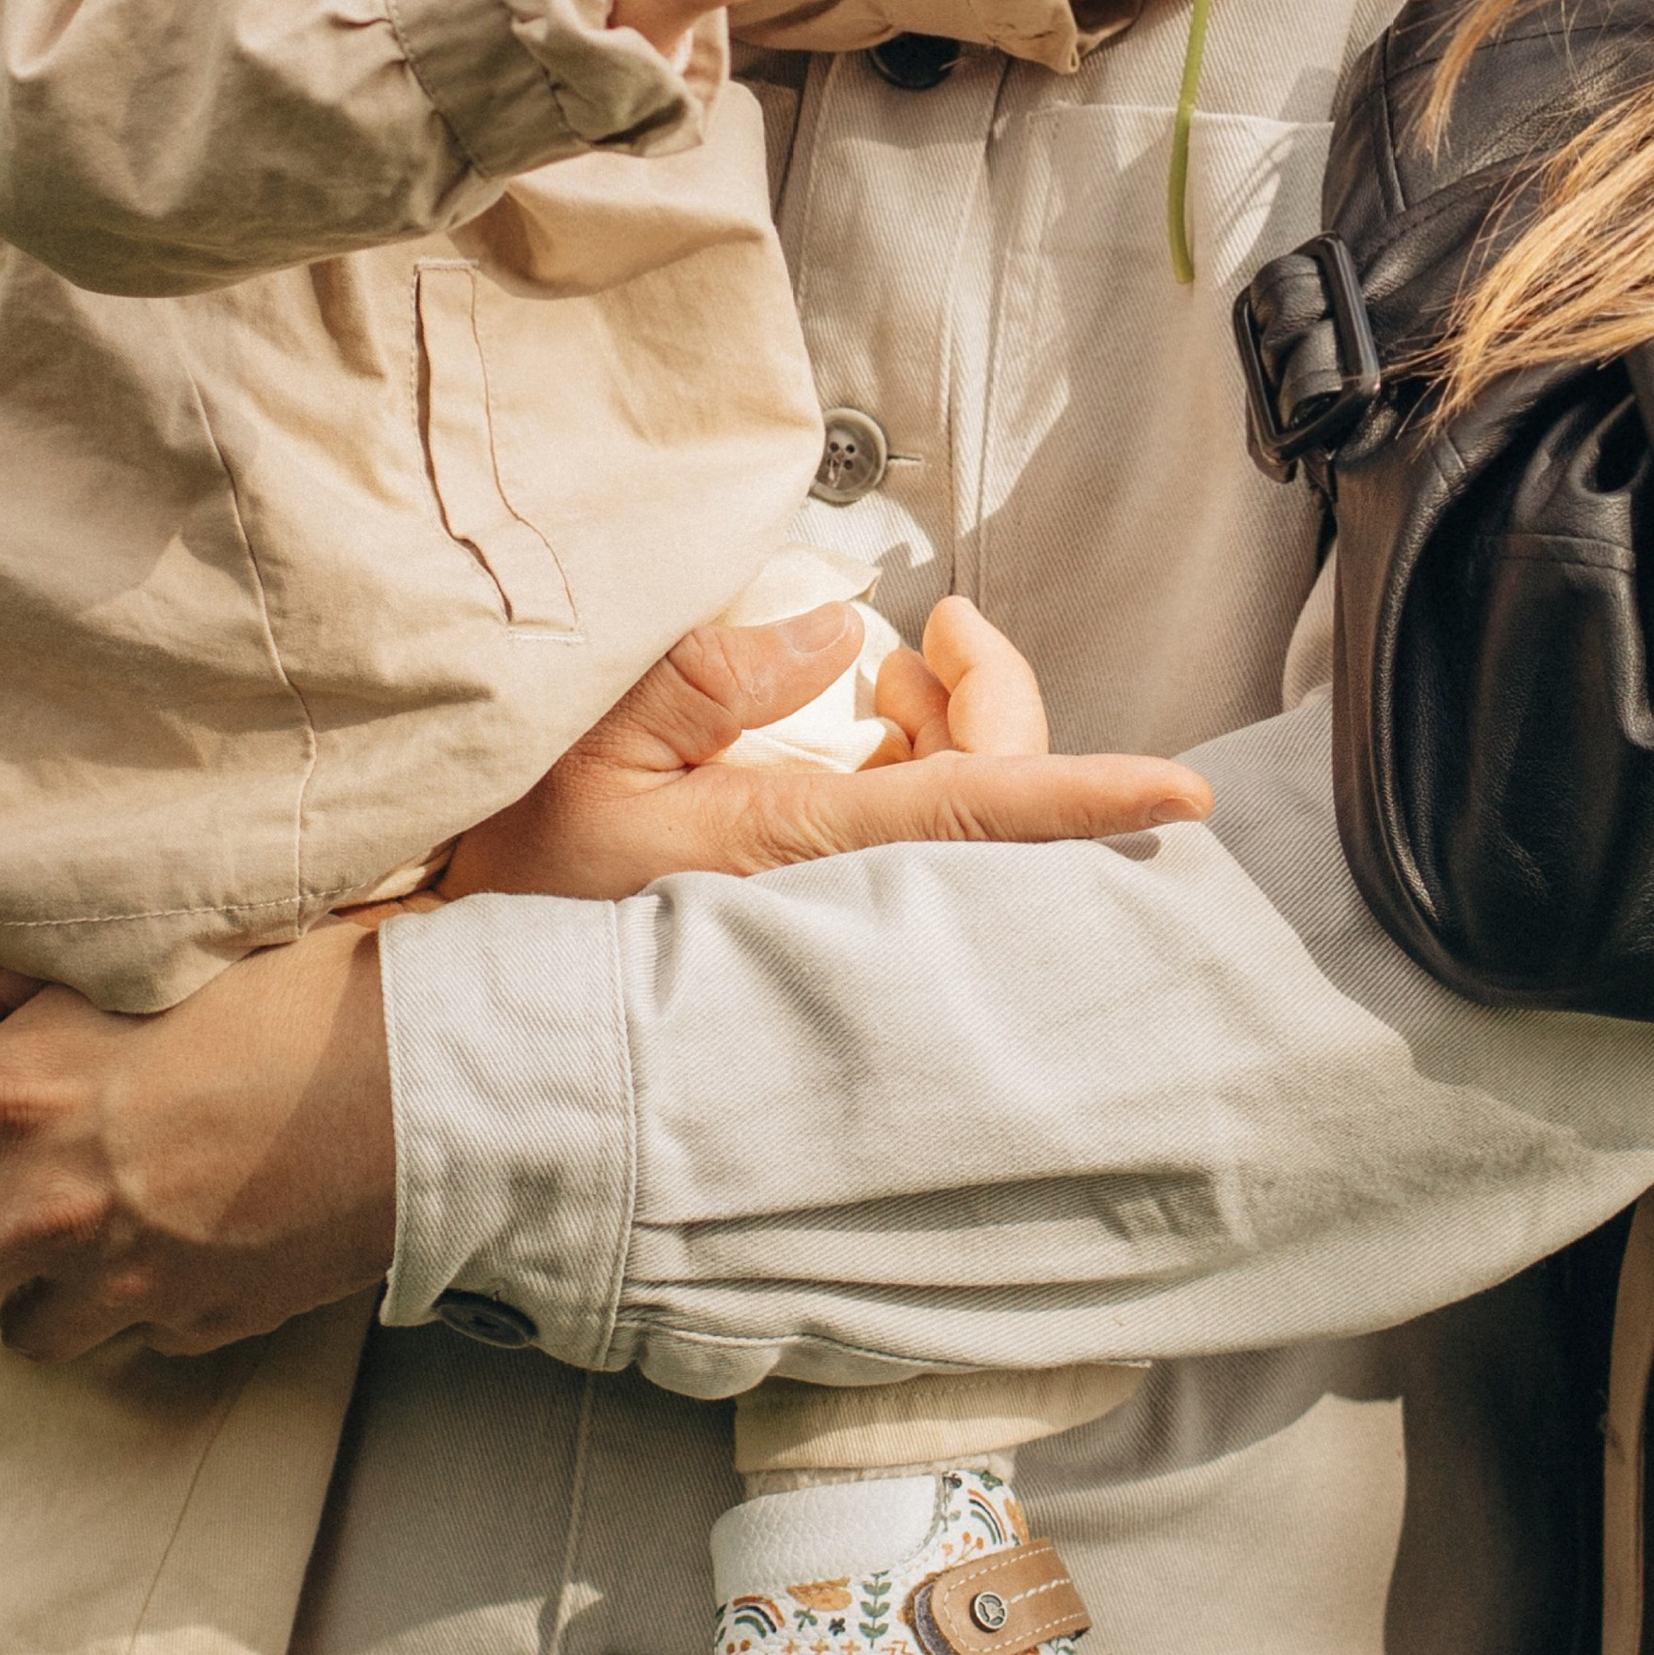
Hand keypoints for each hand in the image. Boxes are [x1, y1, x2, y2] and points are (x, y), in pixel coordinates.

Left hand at [0, 917, 395, 1362]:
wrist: (447, 1081)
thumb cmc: (308, 984)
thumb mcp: (148, 957)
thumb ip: (6, 975)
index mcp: (24, 1096)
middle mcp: (53, 1205)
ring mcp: (125, 1281)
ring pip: (13, 1330)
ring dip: (24, 1286)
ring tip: (72, 1222)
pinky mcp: (197, 1324)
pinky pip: (125, 1337)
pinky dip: (128, 1302)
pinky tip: (177, 1231)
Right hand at [439, 604, 1208, 901]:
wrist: (476, 1020)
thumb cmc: (518, 884)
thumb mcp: (588, 750)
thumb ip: (709, 676)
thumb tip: (832, 636)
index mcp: (801, 850)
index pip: (979, 814)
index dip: (1086, 797)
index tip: (1177, 793)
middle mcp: (841, 897)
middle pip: (991, 797)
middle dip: (991, 698)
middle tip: (939, 635)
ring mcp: (838, 916)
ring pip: (964, 820)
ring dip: (953, 730)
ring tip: (894, 676)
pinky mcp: (821, 923)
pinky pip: (923, 848)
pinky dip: (923, 774)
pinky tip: (869, 732)